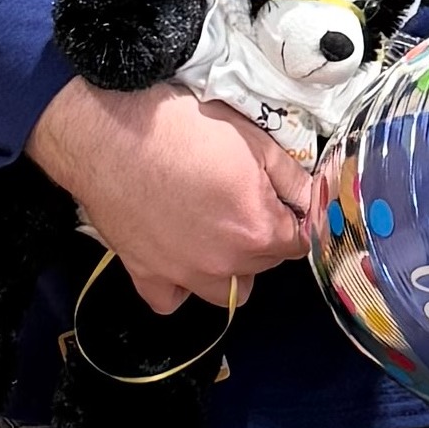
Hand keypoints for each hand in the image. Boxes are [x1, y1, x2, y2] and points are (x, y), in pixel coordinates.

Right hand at [27, 79, 311, 313]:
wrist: (115, 134)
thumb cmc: (186, 127)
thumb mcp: (251, 138)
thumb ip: (289, 175)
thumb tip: (313, 196)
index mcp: (257, 229)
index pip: (299, 242)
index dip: (295, 217)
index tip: (283, 199)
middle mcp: (225, 264)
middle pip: (265, 265)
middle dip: (265, 237)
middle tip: (246, 200)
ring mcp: (184, 276)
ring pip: (226, 292)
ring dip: (231, 268)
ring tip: (218, 231)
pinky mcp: (146, 277)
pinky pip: (173, 300)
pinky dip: (180, 284)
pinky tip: (179, 252)